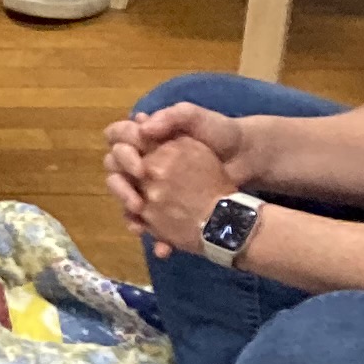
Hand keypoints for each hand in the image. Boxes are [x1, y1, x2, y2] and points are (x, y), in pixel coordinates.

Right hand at [106, 103, 245, 251]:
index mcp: (147, 138)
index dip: (121, 150)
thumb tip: (142, 128)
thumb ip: (170, 117)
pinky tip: (162, 246)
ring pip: (128, 201)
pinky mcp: (170, 207)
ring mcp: (155, 186)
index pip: (117, 140)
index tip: (139, 161)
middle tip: (137, 198)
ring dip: (130, 213)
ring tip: (141, 224)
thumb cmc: (220, 132)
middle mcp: (144, 161)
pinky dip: (155, 237)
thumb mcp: (195, 117)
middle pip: (115, 173)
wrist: (248, 158)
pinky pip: (154, 224)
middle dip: (120, 187)